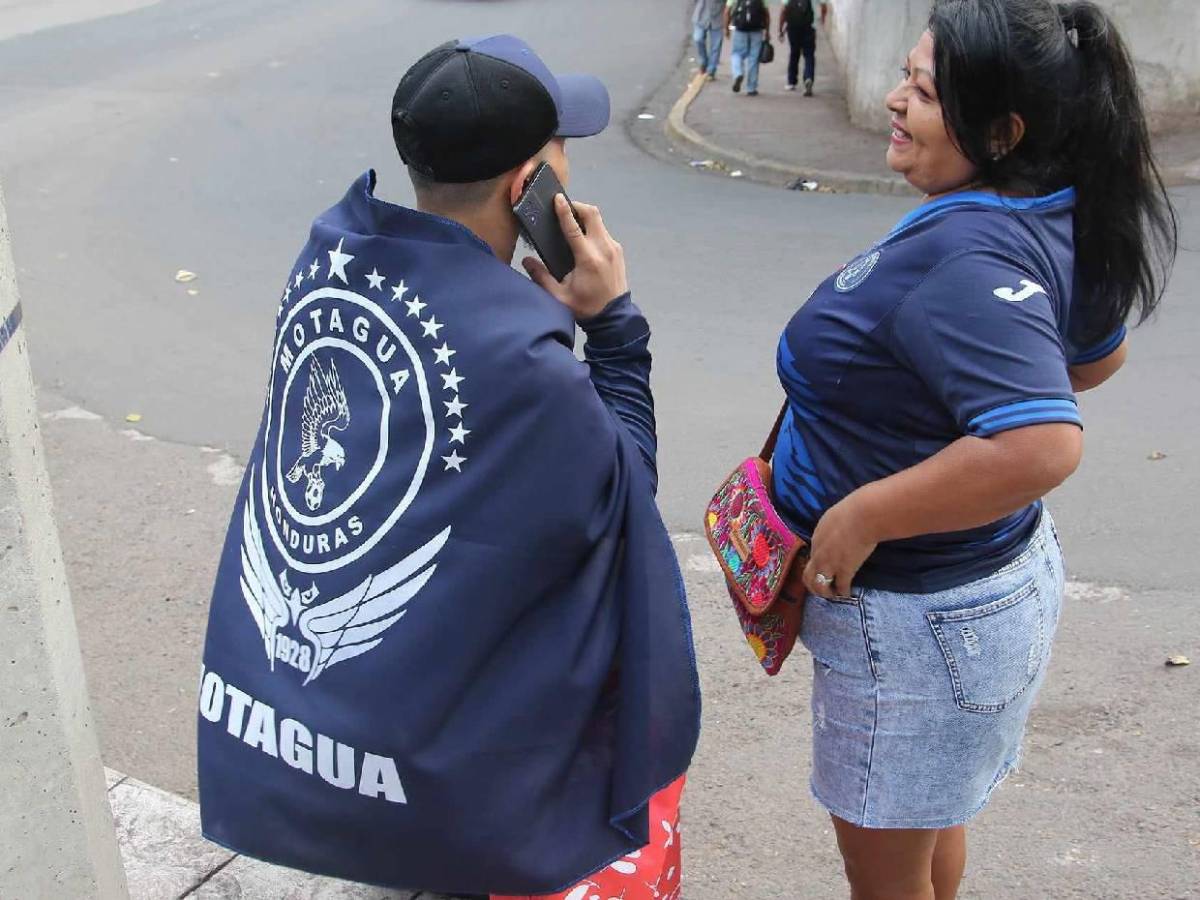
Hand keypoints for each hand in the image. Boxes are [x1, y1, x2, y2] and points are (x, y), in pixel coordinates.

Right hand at [522, 195, 627, 320]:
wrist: (614, 318)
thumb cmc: (585, 307)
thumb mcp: (559, 296)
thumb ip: (541, 278)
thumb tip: (526, 261)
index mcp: (588, 258)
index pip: (574, 228)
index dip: (564, 211)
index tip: (557, 198)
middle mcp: (604, 248)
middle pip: (592, 214)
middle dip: (578, 206)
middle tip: (565, 208)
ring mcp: (614, 248)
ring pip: (599, 221)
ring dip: (585, 217)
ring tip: (572, 224)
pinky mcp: (619, 251)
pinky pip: (604, 232)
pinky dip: (593, 229)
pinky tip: (583, 238)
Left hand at [802, 493, 878, 598]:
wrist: (862, 516)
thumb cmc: (852, 510)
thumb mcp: (834, 516)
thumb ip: (833, 525)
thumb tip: (838, 525)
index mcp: (816, 538)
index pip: (813, 555)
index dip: (818, 563)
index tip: (826, 567)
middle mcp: (819, 554)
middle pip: (808, 576)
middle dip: (813, 585)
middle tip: (822, 588)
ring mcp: (830, 564)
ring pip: (819, 586)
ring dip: (825, 592)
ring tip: (833, 594)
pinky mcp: (844, 571)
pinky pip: (841, 587)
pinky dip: (844, 592)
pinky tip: (848, 593)